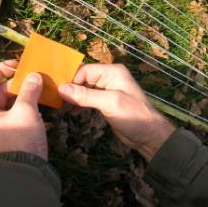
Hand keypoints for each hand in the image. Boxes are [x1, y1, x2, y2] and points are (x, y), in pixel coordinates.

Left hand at [0, 60, 47, 159]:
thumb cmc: (20, 143)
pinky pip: (12, 115)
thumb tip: (33, 76)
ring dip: (21, 95)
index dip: (1, 69)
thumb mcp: (25, 112)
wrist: (25, 177)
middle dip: (15, 83)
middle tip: (33, 77)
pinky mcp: (5, 136)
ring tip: (37, 89)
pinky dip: (23, 107)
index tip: (18, 65)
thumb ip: (29, 90)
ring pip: (6, 104)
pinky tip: (37, 104)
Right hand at [58, 64, 174, 160]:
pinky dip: (80, 104)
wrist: (149, 135)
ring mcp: (107, 90)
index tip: (59, 94)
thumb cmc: (133, 116)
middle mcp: (109, 78)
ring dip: (74, 98)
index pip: (85, 71)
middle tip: (58, 102)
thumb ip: (86, 96)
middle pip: (83, 79)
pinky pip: (88, 99)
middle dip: (71, 89)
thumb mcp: (109, 103)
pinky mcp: (105, 102)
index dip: (72, 81)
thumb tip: (61, 89)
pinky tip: (73, 112)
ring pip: (84, 89)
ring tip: (63, 109)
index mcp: (112, 72)